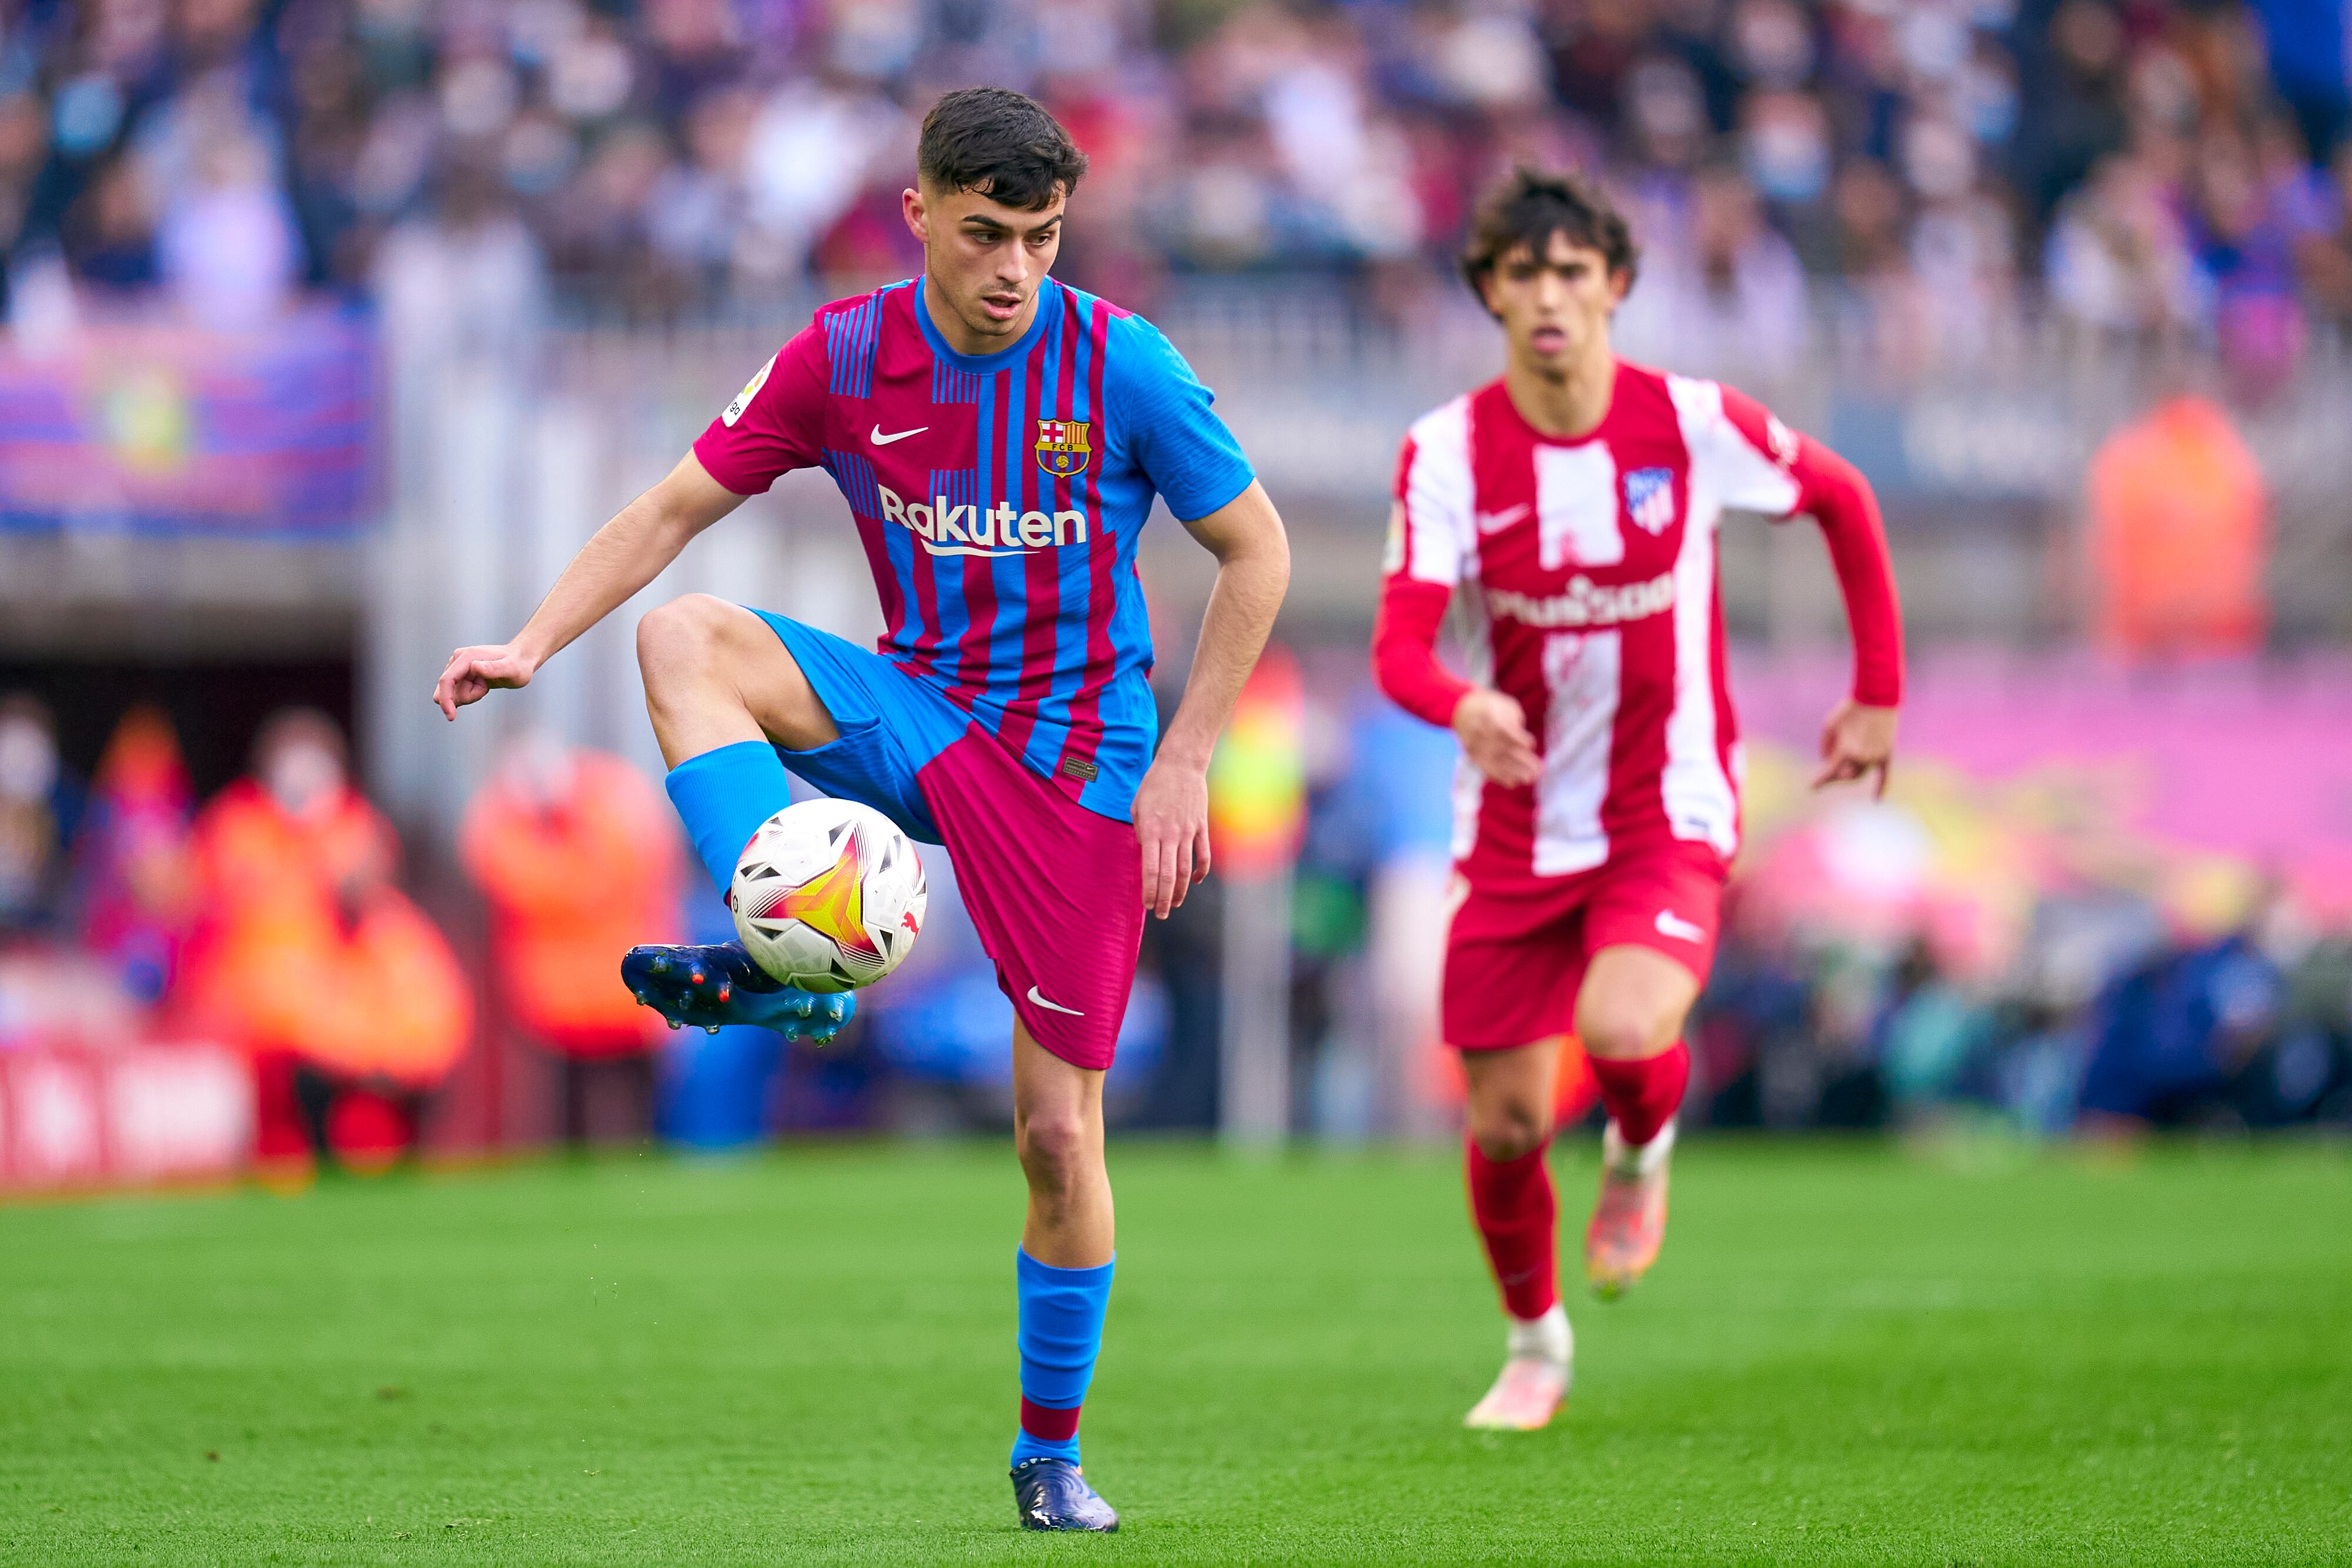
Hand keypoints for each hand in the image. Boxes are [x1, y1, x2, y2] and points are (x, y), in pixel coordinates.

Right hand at [433, 643, 535, 719]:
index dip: (446, 699)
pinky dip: (471, 693)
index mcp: (466, 656)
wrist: (520, 660)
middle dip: (467, 696)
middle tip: (486, 688)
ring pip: (454, 692)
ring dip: (472, 694)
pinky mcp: (460, 673)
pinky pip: (458, 692)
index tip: (451, 717)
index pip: (446, 680)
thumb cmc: (519, 665)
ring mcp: (458, 666)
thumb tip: (475, 666)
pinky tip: (483, 685)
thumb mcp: (511, 669)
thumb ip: (494, 668)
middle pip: (448, 689)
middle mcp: (458, 658)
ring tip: (487, 684)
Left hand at [1132, 752, 1210, 919]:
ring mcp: (1189, 832)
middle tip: (1160, 914)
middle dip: (1163, 899)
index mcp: (1152, 831)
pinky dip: (1200, 871)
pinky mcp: (1201, 827)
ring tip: (1173, 904)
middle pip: (1168, 876)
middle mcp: (1171, 835)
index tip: (1147, 905)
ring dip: (1179, 891)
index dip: (1150, 891)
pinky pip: (1203, 855)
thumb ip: (1140, 832)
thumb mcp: (1137, 807)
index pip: (1151, 870)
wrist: (1181, 764)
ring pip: (1185, 870)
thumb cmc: (1154, 784)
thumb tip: (1145, 852)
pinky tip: (1193, 881)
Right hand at [1452, 687, 1539, 787]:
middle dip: (1522, 761)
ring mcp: (1475, 745)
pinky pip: (1485, 767)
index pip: (1504, 730)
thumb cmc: (1490, 706)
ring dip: (1513, 772)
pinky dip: (1499, 777)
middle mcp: (1481, 733)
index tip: (1531, 744)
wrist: (1460, 709)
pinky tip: (1513, 783)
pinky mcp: (1472, 754)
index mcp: (1489, 716)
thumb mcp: (1504, 705)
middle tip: (1538, 770)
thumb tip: (1526, 744)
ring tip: (1529, 779)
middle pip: (1502, 748)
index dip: (1518, 738)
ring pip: (1495, 761)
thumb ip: (1515, 721)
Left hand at [1814, 699, 1898, 796]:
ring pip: (1861, 773)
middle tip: (1829, 774)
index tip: (1812, 787)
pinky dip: (1880, 788)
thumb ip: (1825, 747)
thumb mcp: (1828, 725)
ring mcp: (1876, 757)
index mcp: (1845, 751)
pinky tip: (1876, 799)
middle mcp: (1862, 757)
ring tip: (1842, 770)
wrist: (1877, 696)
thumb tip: (1828, 762)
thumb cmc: (1849, 710)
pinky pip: (1885, 775)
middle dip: (1836, 777)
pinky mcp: (1887, 754)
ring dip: (1850, 773)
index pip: (1829, 772)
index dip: (1819, 781)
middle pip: (1846, 776)